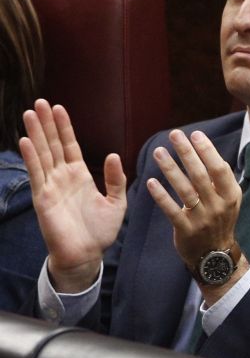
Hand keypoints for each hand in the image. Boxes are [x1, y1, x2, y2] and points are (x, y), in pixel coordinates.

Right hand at [19, 99, 126, 292]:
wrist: (87, 255)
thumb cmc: (100, 231)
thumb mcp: (116, 202)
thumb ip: (116, 179)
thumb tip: (114, 155)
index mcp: (79, 175)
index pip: (70, 145)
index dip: (64, 127)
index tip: (59, 107)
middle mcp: (63, 177)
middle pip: (52, 145)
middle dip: (47, 124)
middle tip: (39, 102)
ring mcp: (51, 186)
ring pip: (42, 154)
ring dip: (36, 134)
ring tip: (30, 113)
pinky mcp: (43, 198)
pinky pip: (37, 174)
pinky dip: (31, 157)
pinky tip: (25, 140)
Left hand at [146, 129, 244, 301]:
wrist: (215, 255)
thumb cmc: (220, 220)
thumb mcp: (229, 200)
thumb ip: (220, 179)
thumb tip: (207, 151)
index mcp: (231, 195)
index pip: (219, 168)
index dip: (207, 151)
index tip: (195, 134)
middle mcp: (218, 205)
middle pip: (200, 175)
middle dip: (187, 153)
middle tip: (174, 134)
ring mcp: (202, 218)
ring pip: (184, 190)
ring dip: (171, 169)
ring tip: (159, 152)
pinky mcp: (185, 230)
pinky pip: (171, 210)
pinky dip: (161, 196)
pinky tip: (150, 182)